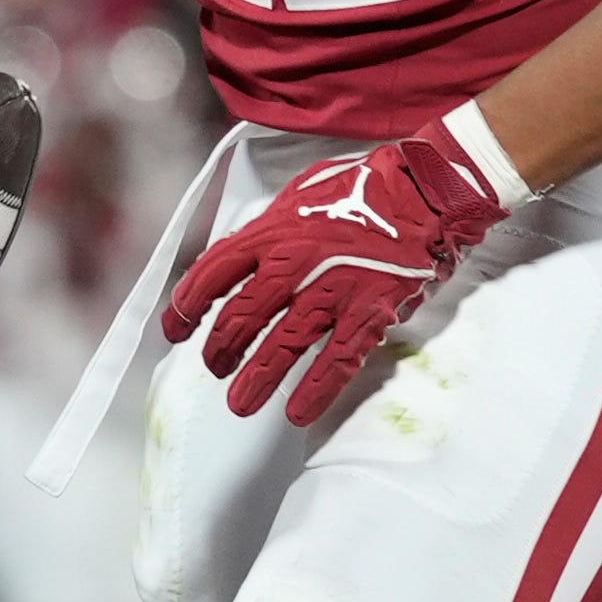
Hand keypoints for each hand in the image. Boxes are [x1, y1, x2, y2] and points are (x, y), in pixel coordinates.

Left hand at [164, 116, 515, 424]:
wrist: (426, 190)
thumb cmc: (363, 189)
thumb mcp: (300, 195)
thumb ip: (268, 229)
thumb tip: (239, 258)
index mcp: (274, 231)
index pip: (213, 273)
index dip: (187, 307)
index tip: (176, 330)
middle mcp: (297, 262)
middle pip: (241, 316)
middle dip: (221, 348)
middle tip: (215, 367)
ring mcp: (334, 290)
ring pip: (283, 345)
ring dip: (256, 378)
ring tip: (239, 403)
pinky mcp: (370, 312)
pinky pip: (337, 361)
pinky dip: (316, 390)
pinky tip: (297, 412)